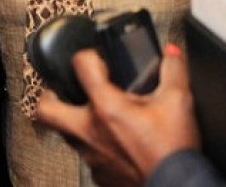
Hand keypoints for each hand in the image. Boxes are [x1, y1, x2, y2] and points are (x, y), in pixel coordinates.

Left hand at [35, 44, 199, 185]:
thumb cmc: (174, 151)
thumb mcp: (178, 102)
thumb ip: (173, 70)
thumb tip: (171, 52)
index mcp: (106, 108)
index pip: (81, 67)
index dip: (87, 55)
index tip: (96, 59)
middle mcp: (90, 132)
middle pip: (46, 110)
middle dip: (49, 96)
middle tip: (60, 89)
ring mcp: (91, 156)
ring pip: (65, 134)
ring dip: (72, 120)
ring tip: (88, 112)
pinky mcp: (98, 174)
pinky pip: (85, 154)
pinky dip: (92, 144)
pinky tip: (108, 140)